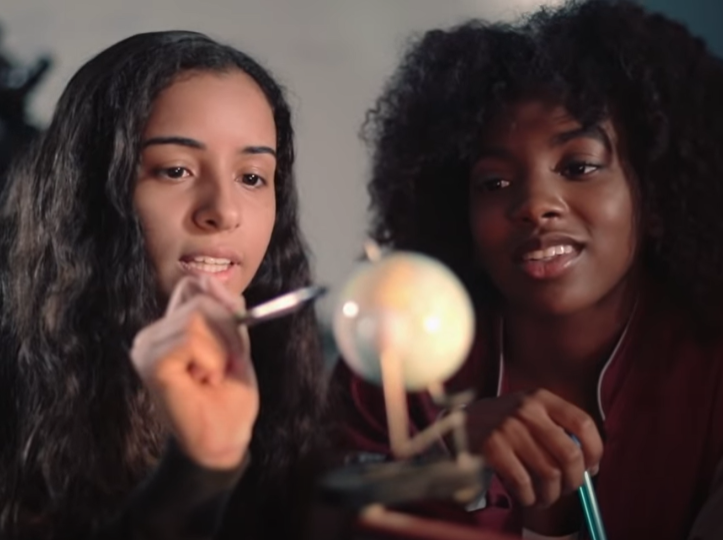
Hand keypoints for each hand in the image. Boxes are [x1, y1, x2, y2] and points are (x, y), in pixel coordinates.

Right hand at [131, 275, 258, 469]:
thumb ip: (224, 311)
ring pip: (197, 316)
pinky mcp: (152, 362)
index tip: (236, 335)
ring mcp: (147, 347)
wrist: (223, 439)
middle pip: (200, 299)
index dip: (222, 303)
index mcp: (168, 327)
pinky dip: (212, 359)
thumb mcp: (235, 343)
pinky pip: (191, 337)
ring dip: (222, 349)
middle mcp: (151, 334)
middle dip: (229, 331)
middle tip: (227, 366)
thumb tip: (206, 278)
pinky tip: (204, 381)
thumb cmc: (228, 397)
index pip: (194, 286)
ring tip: (214, 376)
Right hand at [465, 389, 602, 506]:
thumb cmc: (504, 423)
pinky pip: (523, 482)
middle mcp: (527, 410)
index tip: (591, 467)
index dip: (594, 450)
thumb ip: (558, 431)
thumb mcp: (530, 413)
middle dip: (574, 480)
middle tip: (567, 489)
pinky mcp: (492, 447)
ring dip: (551, 494)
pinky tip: (526, 495)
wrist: (460, 422)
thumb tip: (590, 467)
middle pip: (569, 454)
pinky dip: (529, 496)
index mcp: (541, 398)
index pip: (583, 423)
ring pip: (549, 473)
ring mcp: (508, 428)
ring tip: (545, 497)